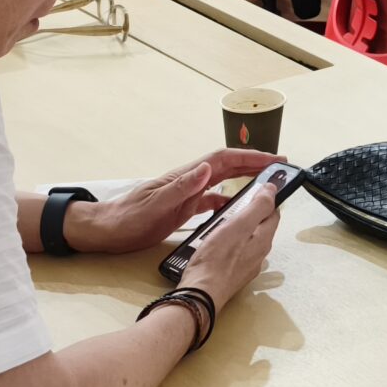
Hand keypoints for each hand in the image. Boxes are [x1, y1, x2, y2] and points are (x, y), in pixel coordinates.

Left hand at [70, 149, 279, 254]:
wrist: (107, 230)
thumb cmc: (128, 218)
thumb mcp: (155, 204)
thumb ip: (181, 187)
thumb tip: (206, 168)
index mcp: (185, 177)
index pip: (223, 160)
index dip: (249, 157)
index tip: (272, 159)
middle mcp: (189, 181)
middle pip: (227, 166)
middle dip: (254, 164)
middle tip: (279, 167)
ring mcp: (187, 194)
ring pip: (222, 181)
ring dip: (244, 180)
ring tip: (265, 185)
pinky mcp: (183, 208)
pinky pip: (212, 200)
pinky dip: (227, 201)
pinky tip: (236, 209)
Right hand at [172, 174, 284, 303]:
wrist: (199, 295)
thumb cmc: (217, 258)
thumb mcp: (238, 225)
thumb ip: (257, 207)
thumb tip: (273, 189)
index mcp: (263, 240)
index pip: (273, 213)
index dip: (265, 199)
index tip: (251, 191)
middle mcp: (259, 254)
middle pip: (259, 227)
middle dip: (248, 214)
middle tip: (230, 206)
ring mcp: (246, 267)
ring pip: (246, 240)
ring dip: (236, 229)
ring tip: (219, 222)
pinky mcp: (231, 276)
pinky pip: (234, 253)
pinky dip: (228, 243)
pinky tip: (214, 243)